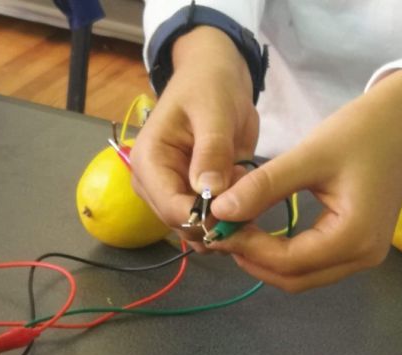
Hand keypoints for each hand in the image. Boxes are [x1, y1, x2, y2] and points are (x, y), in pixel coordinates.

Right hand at [130, 27, 258, 245]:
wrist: (215, 77)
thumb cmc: (210, 86)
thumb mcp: (215, 111)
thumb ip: (212, 150)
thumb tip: (208, 191)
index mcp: (149, 163)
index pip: (173, 210)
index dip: (207, 218)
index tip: (240, 208)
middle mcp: (153, 186)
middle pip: (184, 226)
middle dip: (220, 221)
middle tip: (252, 198)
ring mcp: (170, 195)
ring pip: (198, 231)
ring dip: (227, 222)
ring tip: (249, 193)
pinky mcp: (189, 200)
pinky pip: (208, 224)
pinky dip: (230, 220)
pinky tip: (246, 198)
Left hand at [206, 70, 401, 290]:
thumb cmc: (364, 131)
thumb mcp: (310, 155)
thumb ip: (265, 186)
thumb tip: (221, 210)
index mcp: (354, 237)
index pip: (288, 261)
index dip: (248, 249)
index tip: (216, 227)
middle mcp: (362, 258)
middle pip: (294, 279)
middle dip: (254, 261)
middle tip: (222, 235)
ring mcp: (363, 257)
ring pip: (303, 278)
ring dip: (267, 263)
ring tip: (237, 234)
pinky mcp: (359, 249)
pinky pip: (314, 266)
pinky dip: (284, 257)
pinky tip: (262, 236)